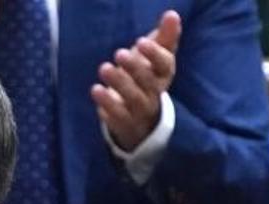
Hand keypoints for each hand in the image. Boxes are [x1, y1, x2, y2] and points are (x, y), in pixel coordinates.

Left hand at [91, 10, 180, 151]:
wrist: (140, 116)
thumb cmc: (146, 76)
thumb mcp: (155, 56)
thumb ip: (164, 36)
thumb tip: (172, 14)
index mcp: (163, 74)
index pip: (165, 65)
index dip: (154, 54)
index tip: (140, 42)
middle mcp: (155, 93)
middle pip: (148, 82)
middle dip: (134, 68)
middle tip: (119, 53)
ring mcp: (140, 111)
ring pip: (133, 99)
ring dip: (119, 84)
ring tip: (104, 68)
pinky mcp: (124, 123)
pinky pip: (117, 117)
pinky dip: (107, 105)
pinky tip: (96, 90)